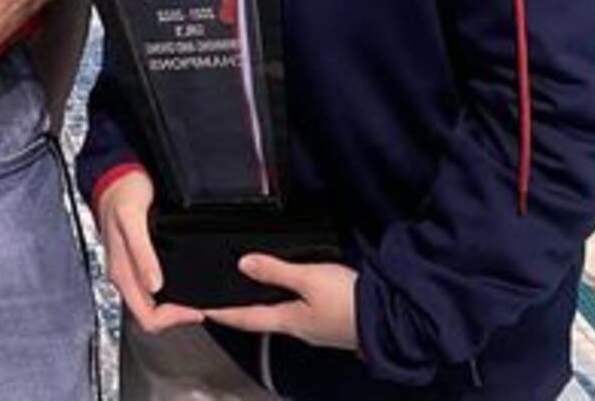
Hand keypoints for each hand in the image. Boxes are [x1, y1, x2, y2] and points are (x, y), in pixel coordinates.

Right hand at [97, 170, 202, 333]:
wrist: (115, 175)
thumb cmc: (121, 192)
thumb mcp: (132, 219)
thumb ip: (142, 253)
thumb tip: (154, 285)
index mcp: (121, 272)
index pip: (146, 317)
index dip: (171, 319)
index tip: (192, 309)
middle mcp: (124, 274)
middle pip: (149, 315)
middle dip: (175, 316)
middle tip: (198, 307)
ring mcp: (130, 268)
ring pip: (151, 303)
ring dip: (173, 305)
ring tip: (194, 298)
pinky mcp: (137, 259)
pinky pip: (152, 286)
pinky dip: (169, 291)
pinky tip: (182, 282)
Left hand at [208, 257, 358, 351]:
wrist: (390, 319)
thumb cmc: (349, 300)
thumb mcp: (309, 278)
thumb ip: (276, 270)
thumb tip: (243, 264)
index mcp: (290, 321)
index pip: (247, 318)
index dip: (224, 313)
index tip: (204, 310)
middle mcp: (301, 330)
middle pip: (264, 320)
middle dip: (243, 311)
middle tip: (224, 301)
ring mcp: (317, 329)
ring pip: (283, 316)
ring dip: (265, 306)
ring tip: (251, 295)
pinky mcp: (332, 323)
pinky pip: (301, 313)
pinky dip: (288, 303)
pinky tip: (291, 295)